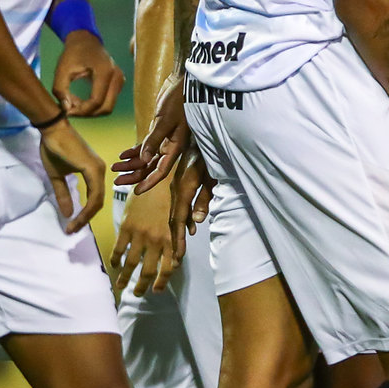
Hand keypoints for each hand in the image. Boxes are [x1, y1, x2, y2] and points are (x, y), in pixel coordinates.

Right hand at [40, 116, 107, 232]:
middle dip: (85, 219)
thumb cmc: (54, 148)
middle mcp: (101, 171)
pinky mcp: (93, 169)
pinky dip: (87, 208)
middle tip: (72, 230)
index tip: (71, 226)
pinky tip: (77, 216)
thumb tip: (67, 214)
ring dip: (86, 216)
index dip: (84, 215)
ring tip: (73, 227)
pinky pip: (94, 194)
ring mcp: (99, 170)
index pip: (94, 199)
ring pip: (97, 200)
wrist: (52, 130)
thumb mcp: (57, 176)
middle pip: (98, 202)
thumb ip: (63, 194)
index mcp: (94, 173)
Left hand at [52, 30, 124, 116]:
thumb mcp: (61, 70)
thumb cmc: (73, 53)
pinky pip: (108, 101)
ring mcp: (120, 80)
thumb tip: (66, 109)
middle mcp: (117, 77)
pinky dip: (95, 105)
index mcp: (105, 72)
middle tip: (70, 111)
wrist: (86, 40)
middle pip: (106, 108)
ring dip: (91, 110)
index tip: (67, 111)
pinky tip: (81, 100)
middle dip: (87, 113)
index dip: (82, 110)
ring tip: (74, 104)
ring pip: (108, 106)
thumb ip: (60, 90)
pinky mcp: (118, 83)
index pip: (97, 101)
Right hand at [110, 175, 176, 297]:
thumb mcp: (180, 218)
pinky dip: (115, 259)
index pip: (167, 268)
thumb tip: (178, 259)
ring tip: (121, 286)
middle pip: (148, 270)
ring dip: (125, 277)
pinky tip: (114, 266)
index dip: (162, 282)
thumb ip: (179, 239)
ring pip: (131, 263)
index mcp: (170, 239)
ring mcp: (140, 234)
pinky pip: (119, 248)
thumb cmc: (172, 196)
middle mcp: (156, 240)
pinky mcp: (126, 226)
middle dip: (142, 285)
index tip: (157, 291)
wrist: (156, 178)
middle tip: (138, 294)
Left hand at [114, 76, 188, 192]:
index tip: (135, 192)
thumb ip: (154, 140)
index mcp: (175, 147)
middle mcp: (171, 146)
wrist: (182, 83)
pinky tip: (122, 155)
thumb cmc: (178, 100)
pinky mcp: (159, 130)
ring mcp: (165, 139)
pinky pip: (146, 145)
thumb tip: (145, 160)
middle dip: (134, 175)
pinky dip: (134, 151)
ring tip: (115, 167)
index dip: (148, 182)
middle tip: (117, 182)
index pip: (161, 170)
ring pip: (147, 157)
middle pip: (151, 167)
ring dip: (131, 163)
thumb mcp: (165, 121)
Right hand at [167, 145, 212, 260]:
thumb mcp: (213, 174)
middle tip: (176, 258)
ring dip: (178, 228)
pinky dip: (181, 215)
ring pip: (176, 209)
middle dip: (176, 238)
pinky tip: (188, 225)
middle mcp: (178, 185)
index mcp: (185, 186)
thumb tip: (196, 221)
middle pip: (175, 216)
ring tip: (179, 247)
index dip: (179, 238)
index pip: (180, 218)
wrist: (200, 128)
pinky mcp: (181, 178)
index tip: (178, 256)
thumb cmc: (213, 151)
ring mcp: (178, 181)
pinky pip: (178, 200)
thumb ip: (205, 197)